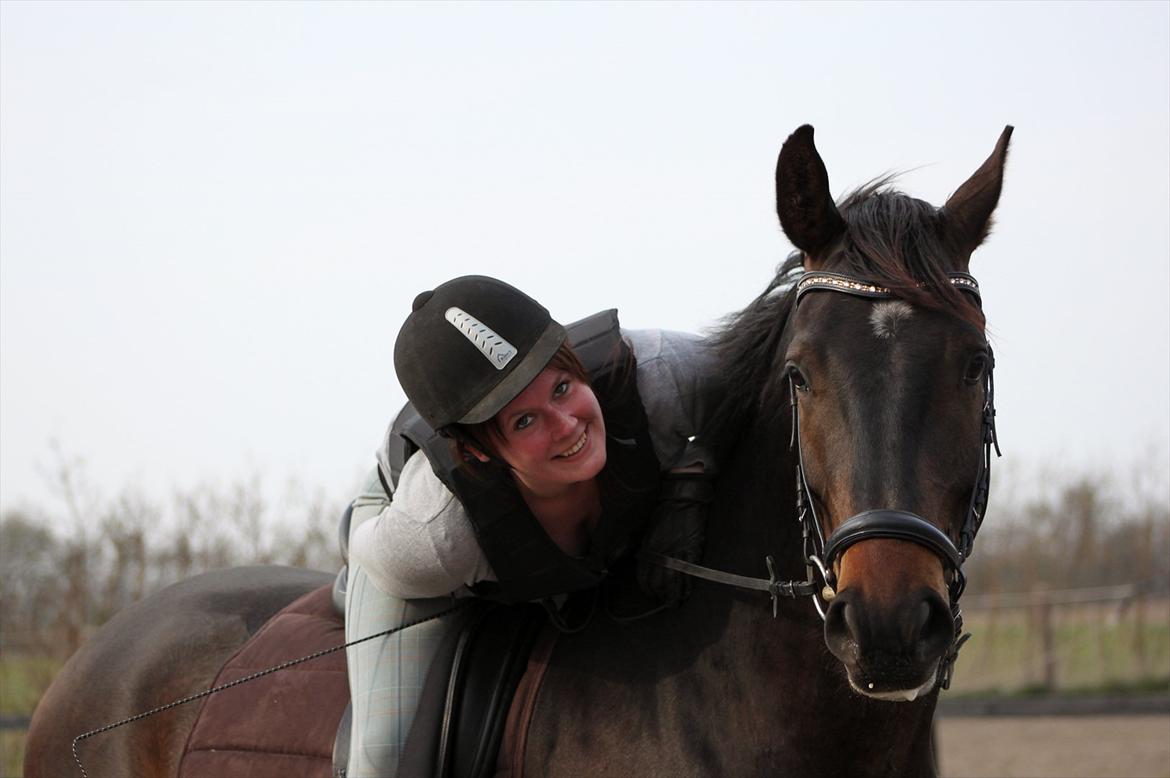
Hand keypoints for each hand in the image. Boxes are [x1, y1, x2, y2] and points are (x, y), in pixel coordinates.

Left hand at [637, 471, 714, 606]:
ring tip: (675, 603)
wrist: (682, 500)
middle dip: (659, 596)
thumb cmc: (664, 513)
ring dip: (673, 596)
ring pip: (673, 583)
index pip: (644, 577)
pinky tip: (687, 593)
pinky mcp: (692, 553)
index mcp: (648, 549)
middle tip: (663, 602)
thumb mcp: (647, 531)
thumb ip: (645, 549)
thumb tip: (640, 560)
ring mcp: (677, 555)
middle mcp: (661, 555)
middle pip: (657, 584)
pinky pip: (689, 576)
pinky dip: (687, 588)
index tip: (651, 594)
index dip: (647, 589)